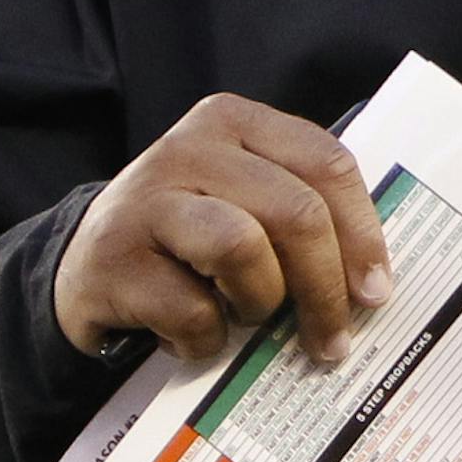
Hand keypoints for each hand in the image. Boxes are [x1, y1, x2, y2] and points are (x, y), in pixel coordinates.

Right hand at [54, 94, 391, 366]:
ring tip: (246, 319)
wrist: (85, 267)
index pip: (326, 163)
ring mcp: (145, 199)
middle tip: (332, 339)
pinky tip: (192, 337)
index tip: (376, 291)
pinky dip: (205, 340)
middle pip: (294, 211)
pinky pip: (192, 310)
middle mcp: (188, 148)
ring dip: (259, 303)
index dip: (363, 233)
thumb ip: (302, 216)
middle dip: (325, 287)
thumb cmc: (189, 240)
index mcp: (233, 122)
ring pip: (242, 248)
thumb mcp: (244, 203)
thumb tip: (373, 283)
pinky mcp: (112, 259)